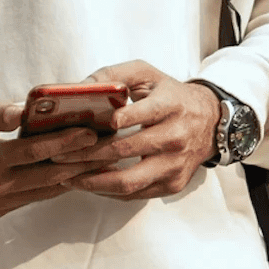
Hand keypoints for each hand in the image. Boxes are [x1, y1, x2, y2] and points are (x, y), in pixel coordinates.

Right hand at [0, 97, 103, 218]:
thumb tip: (24, 111)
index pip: (33, 153)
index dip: (64, 142)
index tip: (91, 132)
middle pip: (46, 177)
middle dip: (79, 161)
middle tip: (109, 147)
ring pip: (45, 190)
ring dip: (73, 174)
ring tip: (102, 157)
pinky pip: (35, 195)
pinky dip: (56, 182)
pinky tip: (77, 168)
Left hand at [56, 61, 218, 201]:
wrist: (210, 121)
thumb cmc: (170, 95)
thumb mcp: (147, 74)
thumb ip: (113, 76)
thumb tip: (78, 88)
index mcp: (171, 105)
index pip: (138, 114)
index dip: (109, 122)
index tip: (79, 127)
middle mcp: (176, 137)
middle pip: (124, 150)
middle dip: (86, 155)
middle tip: (58, 156)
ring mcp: (175, 165)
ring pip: (128, 181)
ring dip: (92, 181)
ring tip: (67, 177)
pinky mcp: (173, 184)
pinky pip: (134, 194)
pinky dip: (107, 190)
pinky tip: (88, 182)